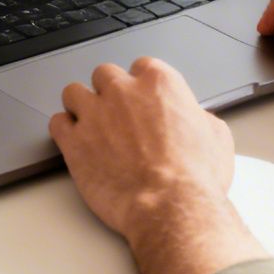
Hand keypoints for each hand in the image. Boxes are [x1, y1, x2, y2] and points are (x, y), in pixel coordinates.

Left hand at [50, 58, 234, 242]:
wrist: (170, 207)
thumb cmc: (195, 178)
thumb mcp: (216, 139)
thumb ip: (199, 119)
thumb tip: (196, 120)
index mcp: (159, 83)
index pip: (141, 66)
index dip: (140, 86)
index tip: (141, 101)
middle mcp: (123, 91)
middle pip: (104, 75)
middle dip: (109, 93)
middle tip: (116, 116)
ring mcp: (94, 114)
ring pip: (73, 92)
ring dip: (81, 106)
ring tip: (90, 126)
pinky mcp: (74, 141)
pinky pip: (57, 123)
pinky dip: (64, 131)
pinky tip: (75, 143)